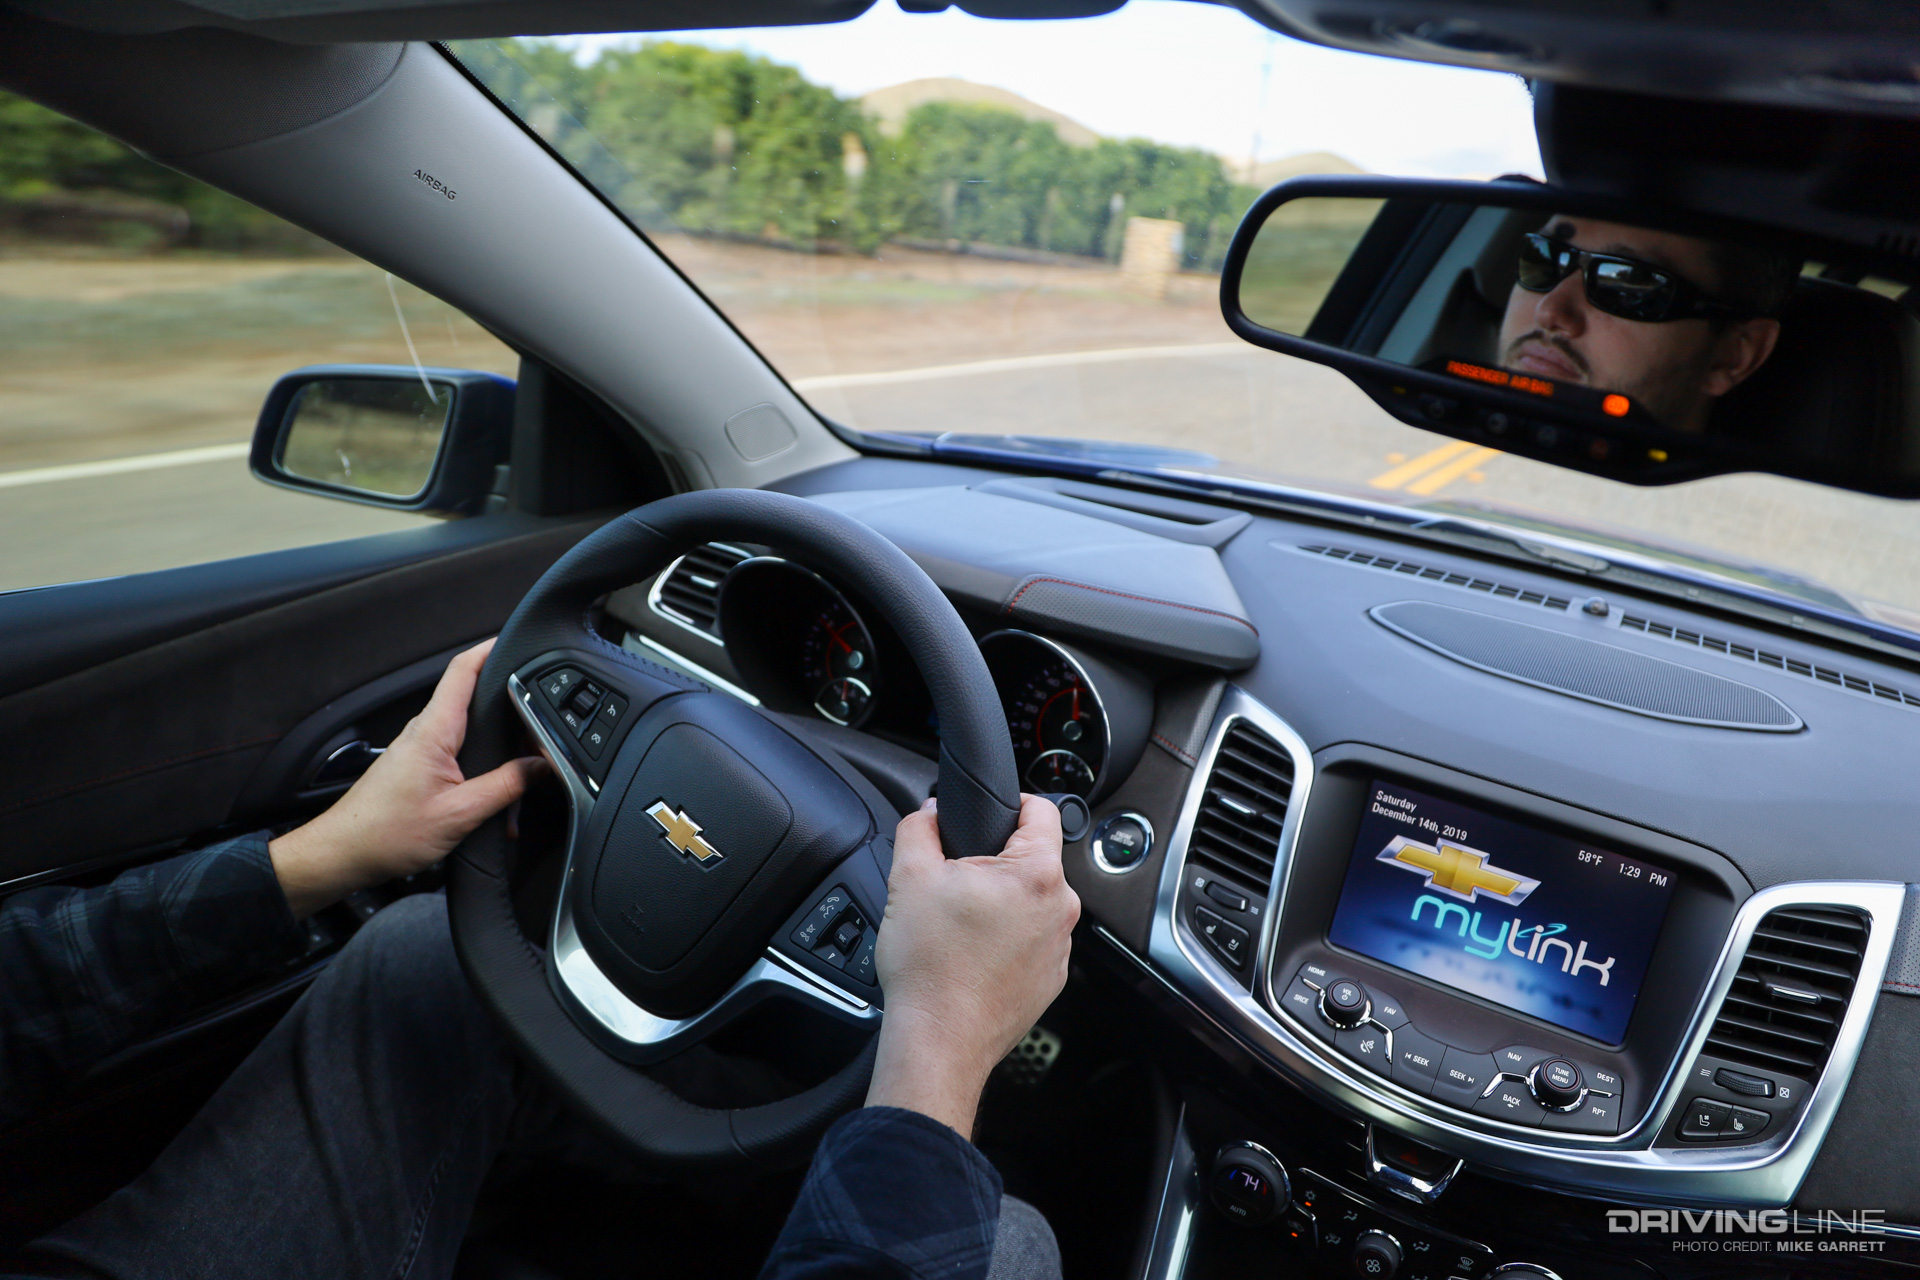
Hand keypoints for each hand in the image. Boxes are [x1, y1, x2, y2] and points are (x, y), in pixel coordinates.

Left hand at [268, 638, 543, 917]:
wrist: (344, 853)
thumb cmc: (385, 833)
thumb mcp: (459, 814)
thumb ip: (505, 787)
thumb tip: (540, 767)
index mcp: (434, 731)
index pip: (463, 670)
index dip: (491, 648)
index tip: (517, 640)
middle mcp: (426, 732)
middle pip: (476, 699)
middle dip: (512, 712)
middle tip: (541, 731)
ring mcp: (421, 748)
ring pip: (472, 734)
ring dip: (499, 755)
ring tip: (519, 789)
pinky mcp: (420, 767)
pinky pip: (460, 756)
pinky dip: (483, 774)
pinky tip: (494, 806)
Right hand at [866, 794, 1079, 1136]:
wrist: (938, 1041)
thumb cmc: (930, 969)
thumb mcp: (909, 877)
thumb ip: (919, 827)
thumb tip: (930, 813)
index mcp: (1037, 874)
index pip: (1041, 810)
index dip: (1007, 805)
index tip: (984, 818)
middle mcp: (1060, 908)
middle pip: (1032, 859)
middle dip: (993, 863)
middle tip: (954, 884)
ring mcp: (1059, 947)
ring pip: (1031, 901)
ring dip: (1000, 902)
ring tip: (960, 925)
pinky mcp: (1050, 978)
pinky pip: (1031, 939)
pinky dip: (1006, 939)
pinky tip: (972, 954)